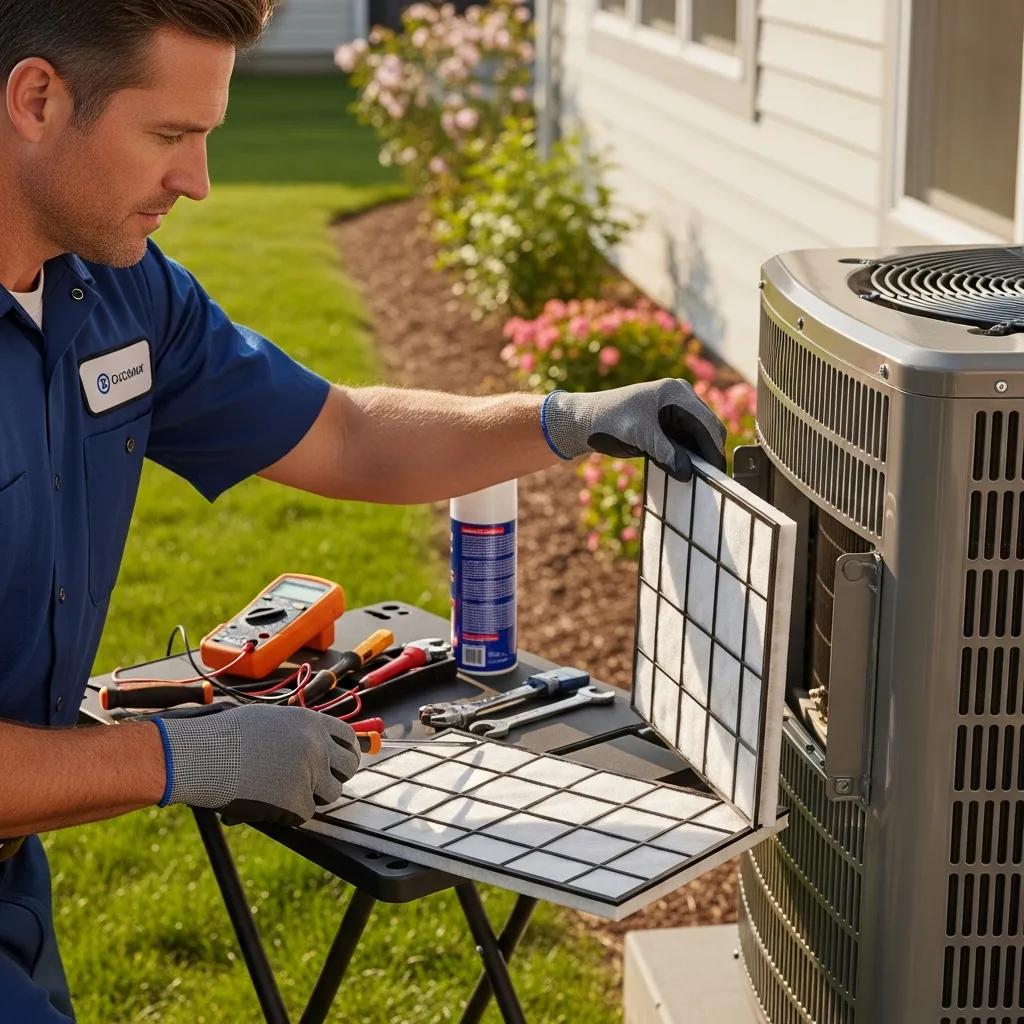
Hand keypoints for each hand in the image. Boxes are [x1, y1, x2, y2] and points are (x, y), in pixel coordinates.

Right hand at [155, 704, 359, 826]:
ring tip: (279, 791)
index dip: (346, 751)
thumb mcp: (270, 720)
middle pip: (348, 767)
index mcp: (311, 722)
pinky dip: (288, 813)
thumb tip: (315, 746)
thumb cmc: (226, 737)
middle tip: (317, 784)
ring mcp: (310, 774)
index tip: (341, 761)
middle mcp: (317, 746)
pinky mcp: (298, 801)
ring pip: (329, 794)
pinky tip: (266, 802)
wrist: (203, 756)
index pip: (348, 737)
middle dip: (335, 776)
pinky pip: (304, 813)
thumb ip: (297, 732)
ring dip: (310, 796)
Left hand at [541, 379, 726, 480]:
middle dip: (708, 453)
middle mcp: (680, 398)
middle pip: (707, 429)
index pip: (707, 423)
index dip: (713, 449)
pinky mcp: (667, 424)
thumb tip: (688, 473)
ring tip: (698, 479)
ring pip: (697, 438)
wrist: (584, 421)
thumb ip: (666, 452)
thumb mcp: (639, 437)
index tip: (716, 473)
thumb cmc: (608, 421)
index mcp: (676, 392)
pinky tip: (684, 470)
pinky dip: (686, 455)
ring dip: (697, 456)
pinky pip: (685, 441)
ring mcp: (675, 410)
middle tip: (709, 481)